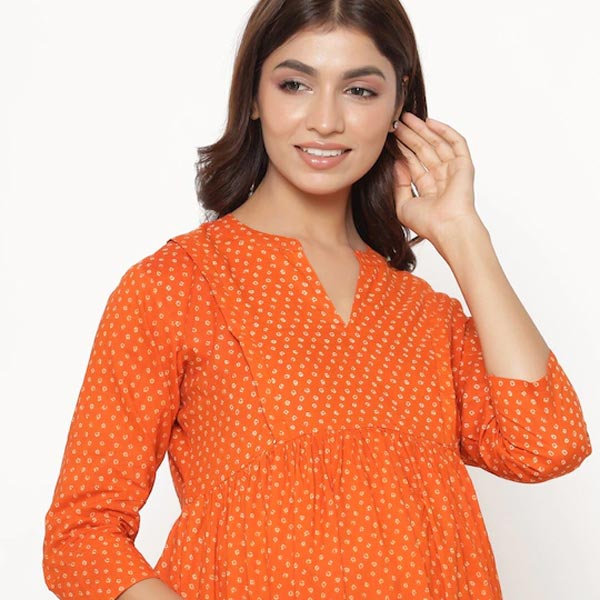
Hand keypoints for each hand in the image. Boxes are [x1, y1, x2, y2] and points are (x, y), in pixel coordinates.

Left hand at [392, 112, 480, 244]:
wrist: (447, 227)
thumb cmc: (427, 223)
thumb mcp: (403, 205)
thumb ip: (398, 185)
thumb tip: (396, 164)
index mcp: (428, 189)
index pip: (413, 164)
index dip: (402, 149)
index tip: (389, 138)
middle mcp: (441, 179)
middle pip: (423, 151)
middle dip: (410, 136)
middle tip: (396, 122)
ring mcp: (453, 171)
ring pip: (436, 144)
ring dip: (422, 130)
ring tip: (407, 118)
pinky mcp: (464, 165)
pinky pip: (456, 143)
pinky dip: (444, 131)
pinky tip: (430, 122)